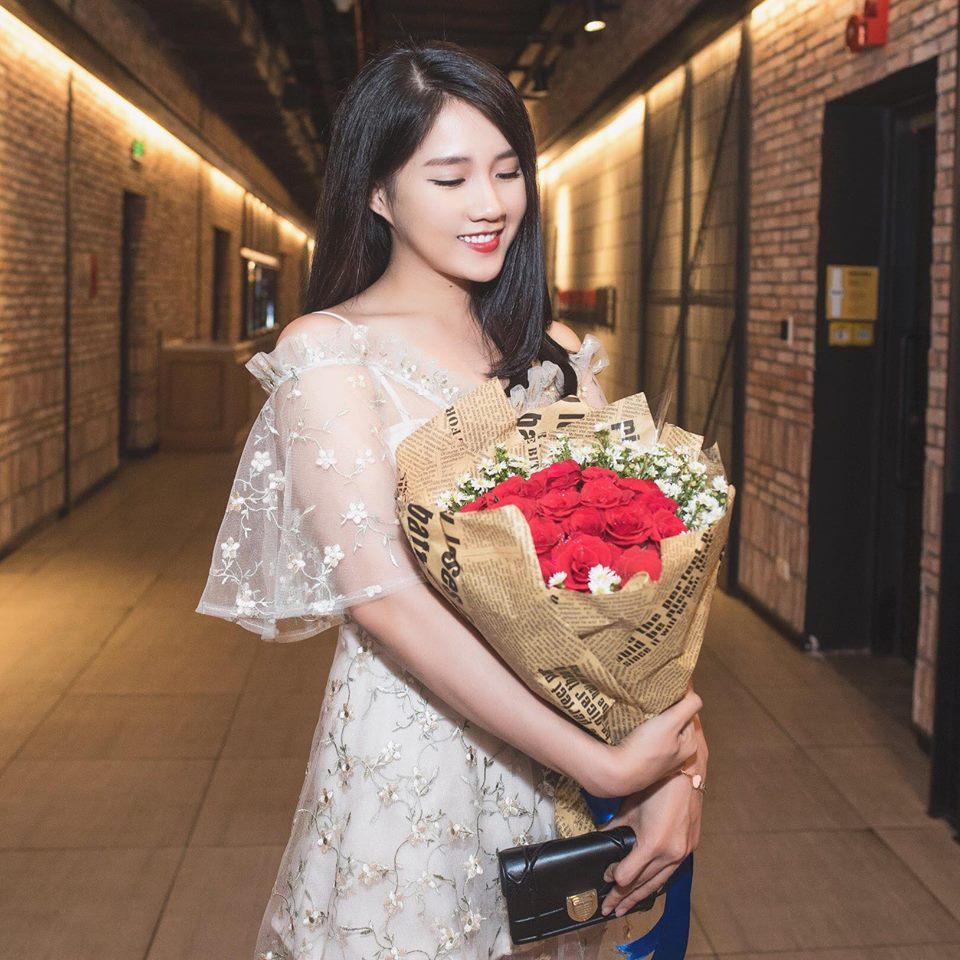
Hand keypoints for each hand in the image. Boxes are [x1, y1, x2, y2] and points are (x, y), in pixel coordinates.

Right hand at [590, 687, 701, 797]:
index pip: (689, 712)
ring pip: (662, 729)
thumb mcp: (670, 722)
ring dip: (655, 718)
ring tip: (643, 706)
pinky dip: (646, 729)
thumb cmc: (646, 748)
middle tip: (652, 694)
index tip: (665, 687)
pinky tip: (637, 724)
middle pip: (676, 721)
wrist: (619, 774)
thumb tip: (694, 688)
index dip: (679, 698)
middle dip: (667, 708)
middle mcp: (680, 753)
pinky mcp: (647, 762)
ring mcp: (663, 759)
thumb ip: (688, 705)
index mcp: (690, 743)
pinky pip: (651, 738)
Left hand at [598, 714, 707, 916]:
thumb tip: (600, 838)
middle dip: (624, 898)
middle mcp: (670, 854)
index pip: (628, 875)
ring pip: (658, 883)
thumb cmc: (655, 786)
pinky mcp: (689, 848)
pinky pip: (670, 872)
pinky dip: (657, 882)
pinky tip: (648, 889)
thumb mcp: (629, 807)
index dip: (614, 879)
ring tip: (625, 908)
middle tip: (608, 909)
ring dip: (640, 897)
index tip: (605, 878)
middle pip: (642, 885)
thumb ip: (614, 828)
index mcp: (652, 844)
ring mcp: (682, 852)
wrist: (686, 773)